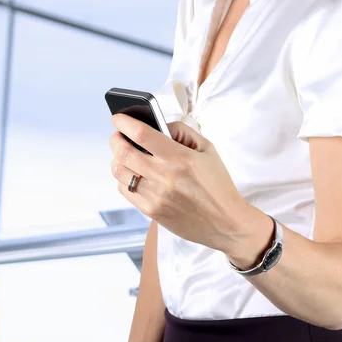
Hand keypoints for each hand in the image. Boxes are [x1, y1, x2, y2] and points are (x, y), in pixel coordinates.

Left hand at [108, 114, 252, 253]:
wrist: (226, 222)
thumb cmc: (218, 185)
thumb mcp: (208, 149)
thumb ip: (182, 131)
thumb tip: (159, 125)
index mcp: (180, 158)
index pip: (142, 134)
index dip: (124, 123)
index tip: (118, 118)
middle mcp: (164, 177)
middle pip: (124, 152)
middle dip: (116, 139)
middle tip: (118, 136)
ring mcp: (155, 196)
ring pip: (119, 172)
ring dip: (117, 159)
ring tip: (125, 155)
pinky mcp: (151, 211)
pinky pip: (125, 191)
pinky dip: (124, 179)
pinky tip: (134, 174)